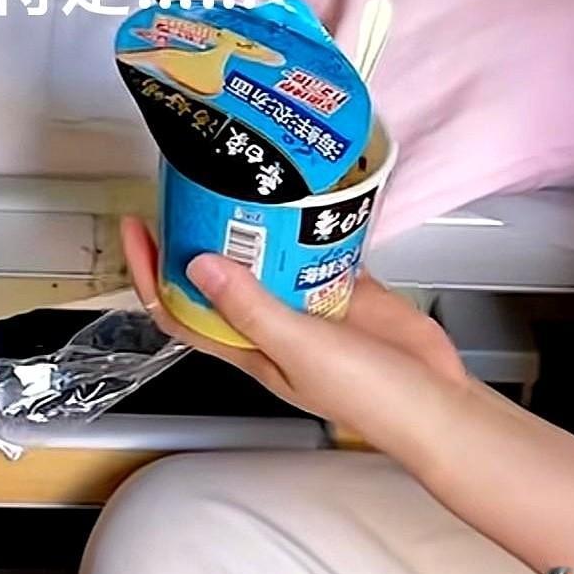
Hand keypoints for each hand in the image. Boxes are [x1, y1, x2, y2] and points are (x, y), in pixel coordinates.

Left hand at [122, 217, 466, 441]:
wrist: (435, 396)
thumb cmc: (369, 396)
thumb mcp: (300, 349)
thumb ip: (252, 309)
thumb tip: (200, 266)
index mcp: (248, 346)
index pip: (180, 308)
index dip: (151, 272)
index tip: (138, 227)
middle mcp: (269, 321)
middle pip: (216, 273)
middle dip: (195, 233)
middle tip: (186, 183)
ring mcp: (305, 299)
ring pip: (262, 253)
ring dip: (248, 221)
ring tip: (236, 177)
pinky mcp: (342, 282)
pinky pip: (312, 242)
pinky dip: (303, 219)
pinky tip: (301, 193)